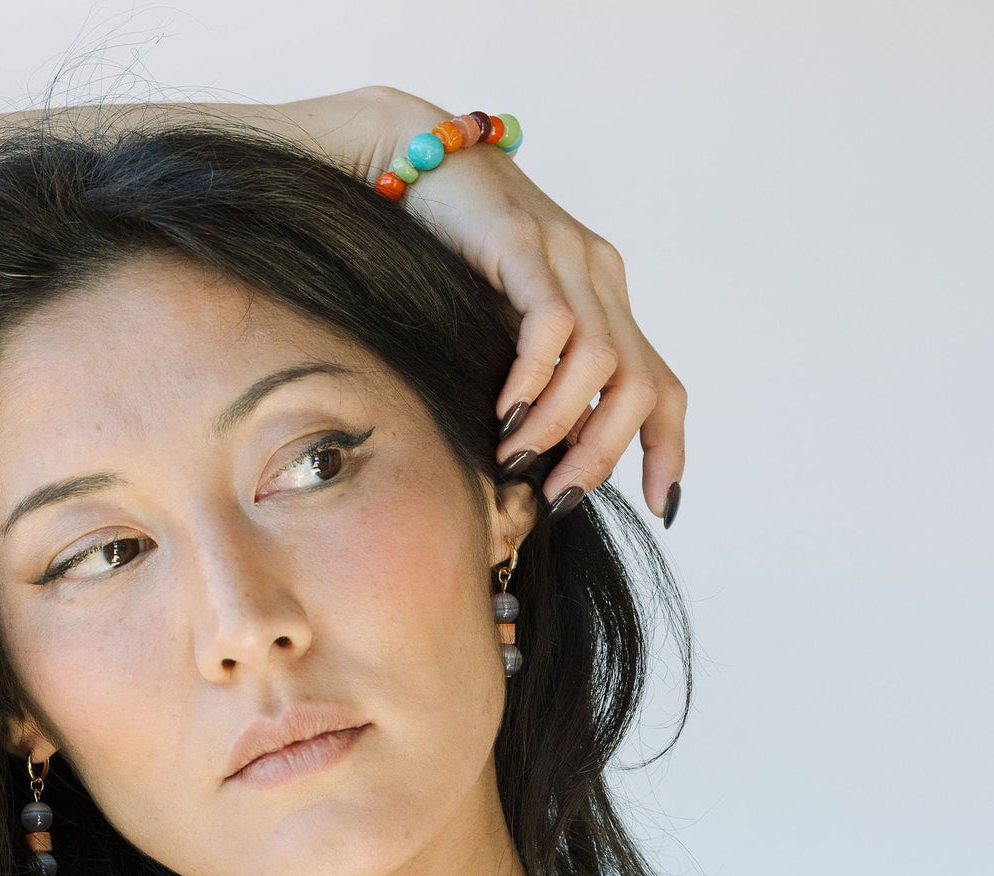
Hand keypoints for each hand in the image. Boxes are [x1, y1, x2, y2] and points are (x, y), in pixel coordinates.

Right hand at [362, 87, 685, 525]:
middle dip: (604, 456)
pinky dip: (533, 379)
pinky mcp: (524, 245)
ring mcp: (567, 259)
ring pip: (601, 362)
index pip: (663, 385)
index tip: (662, 509)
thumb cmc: (445, 256)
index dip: (669, 451)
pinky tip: (504, 410)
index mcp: (605, 302)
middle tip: (558, 499)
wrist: (412, 160)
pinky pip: (550, 325)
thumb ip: (529, 375)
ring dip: (562, 426)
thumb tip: (531, 459)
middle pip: (641, 385)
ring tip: (515, 458)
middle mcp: (600, 279)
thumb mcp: (500, 324)